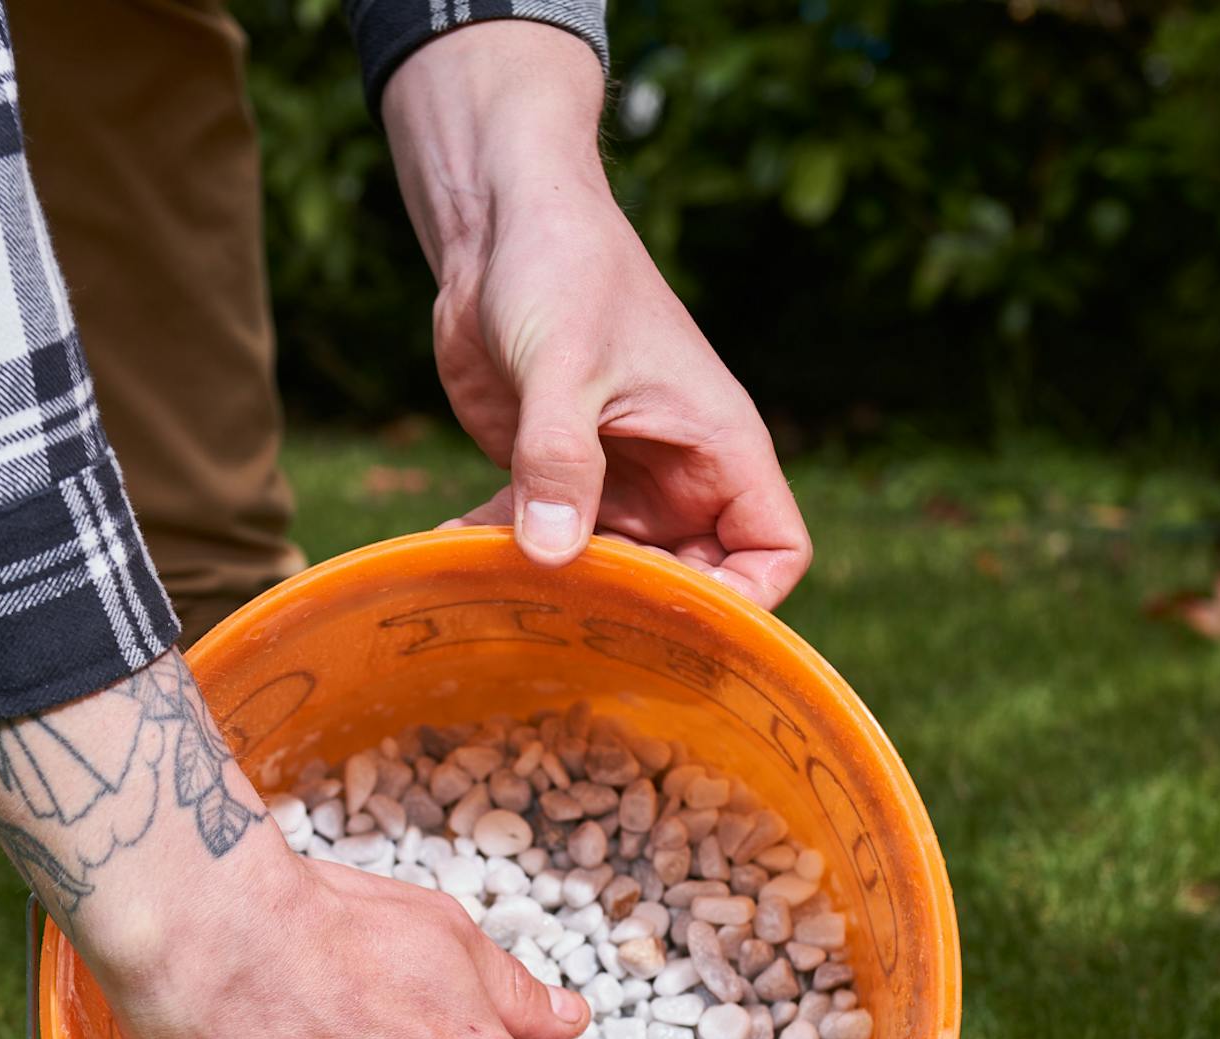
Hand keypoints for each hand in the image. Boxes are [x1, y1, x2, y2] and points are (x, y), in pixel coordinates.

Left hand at [384, 24, 810, 606]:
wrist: (499, 219)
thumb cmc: (561, 264)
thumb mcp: (563, 361)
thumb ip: (559, 458)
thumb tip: (552, 555)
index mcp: (717, 448)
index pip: (773, 552)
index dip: (744, 604)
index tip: (679, 630)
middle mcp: (675, 476)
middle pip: (685, 583)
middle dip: (635, 619)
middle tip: (570, 638)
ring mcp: (613, 482)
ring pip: (605, 574)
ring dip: (555, 595)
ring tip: (501, 604)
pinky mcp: (550, 478)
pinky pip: (535, 541)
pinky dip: (496, 555)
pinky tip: (447, 556)